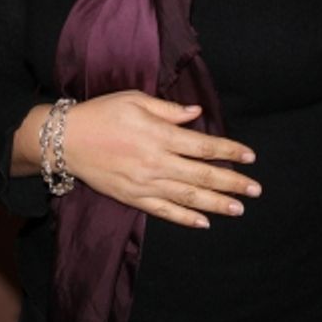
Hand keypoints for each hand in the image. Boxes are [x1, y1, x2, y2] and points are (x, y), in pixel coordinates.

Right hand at [63, 90, 259, 228]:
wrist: (66, 140)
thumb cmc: (102, 113)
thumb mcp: (135, 100)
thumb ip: (168, 110)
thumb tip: (196, 114)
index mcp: (159, 135)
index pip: (203, 146)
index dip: (229, 151)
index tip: (250, 157)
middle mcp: (156, 162)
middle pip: (202, 174)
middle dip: (232, 182)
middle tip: (255, 189)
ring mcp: (145, 183)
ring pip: (188, 196)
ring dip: (216, 203)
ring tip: (239, 208)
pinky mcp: (133, 197)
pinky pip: (164, 211)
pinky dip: (185, 218)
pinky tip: (203, 222)